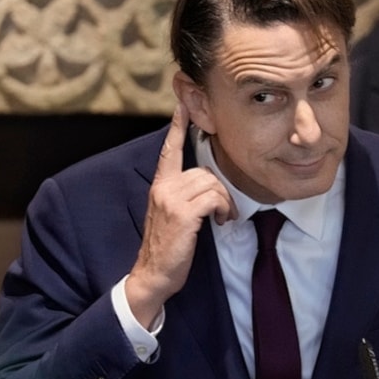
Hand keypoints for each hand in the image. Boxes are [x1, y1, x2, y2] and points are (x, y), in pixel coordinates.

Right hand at [125, 104, 236, 326]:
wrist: (153, 274)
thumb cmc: (168, 247)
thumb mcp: (172, 215)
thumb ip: (183, 195)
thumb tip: (208, 186)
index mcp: (160, 185)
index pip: (169, 149)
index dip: (177, 126)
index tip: (183, 103)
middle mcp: (163, 188)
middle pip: (204, 171)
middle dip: (220, 191)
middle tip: (223, 212)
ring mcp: (171, 200)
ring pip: (212, 184)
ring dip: (224, 202)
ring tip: (222, 218)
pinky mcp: (182, 214)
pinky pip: (214, 198)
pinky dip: (223, 209)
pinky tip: (221, 222)